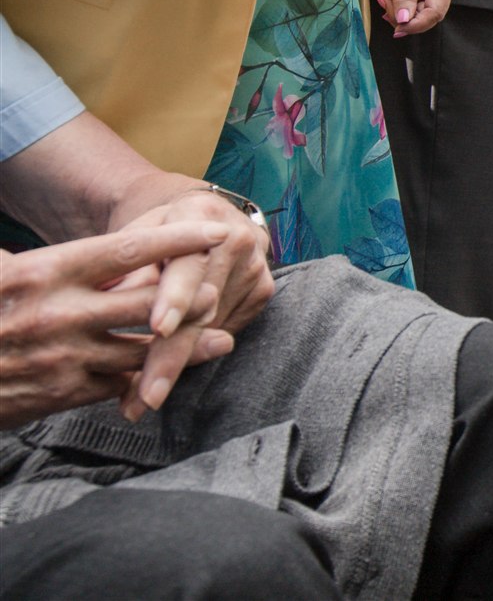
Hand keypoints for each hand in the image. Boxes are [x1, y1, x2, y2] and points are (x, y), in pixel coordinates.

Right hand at [0, 222, 236, 430]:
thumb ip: (20, 253)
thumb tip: (28, 222)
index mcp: (46, 272)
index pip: (128, 249)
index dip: (178, 238)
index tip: (216, 229)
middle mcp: (62, 313)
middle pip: (150, 301)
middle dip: (192, 297)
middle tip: (222, 289)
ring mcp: (65, 357)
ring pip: (144, 350)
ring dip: (185, 347)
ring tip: (222, 340)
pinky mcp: (62, 394)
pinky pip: (118, 384)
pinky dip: (145, 379)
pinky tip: (168, 376)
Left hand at [110, 190, 273, 419]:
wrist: (202, 217)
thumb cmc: (158, 233)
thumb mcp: (135, 236)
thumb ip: (124, 269)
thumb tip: (106, 307)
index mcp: (200, 215)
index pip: (188, 262)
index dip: (175, 296)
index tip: (159, 328)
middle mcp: (236, 239)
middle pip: (203, 306)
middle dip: (173, 354)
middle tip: (147, 396)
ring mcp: (256, 266)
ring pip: (214, 327)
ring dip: (179, 365)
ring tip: (144, 398)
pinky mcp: (264, 290)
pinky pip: (227, 330)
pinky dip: (198, 355)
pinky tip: (171, 375)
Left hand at [375, 0, 455, 37]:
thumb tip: (404, 20)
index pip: (435, 13)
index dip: (417, 24)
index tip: (398, 28)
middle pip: (427, 18)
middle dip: (404, 18)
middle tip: (385, 5)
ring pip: (417, 17)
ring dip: (398, 14)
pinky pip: (411, 10)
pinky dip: (397, 9)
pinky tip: (388, 0)